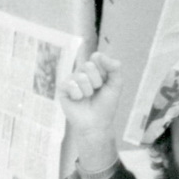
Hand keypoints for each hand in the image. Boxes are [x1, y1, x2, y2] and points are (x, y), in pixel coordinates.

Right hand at [59, 51, 124, 176]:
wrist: (96, 123)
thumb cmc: (106, 105)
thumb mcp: (115, 86)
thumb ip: (114, 69)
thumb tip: (100, 54)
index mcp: (95, 70)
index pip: (97, 57)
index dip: (103, 69)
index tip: (105, 81)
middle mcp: (82, 72)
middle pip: (88, 65)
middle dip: (97, 81)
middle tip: (97, 91)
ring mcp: (71, 79)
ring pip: (81, 77)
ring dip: (88, 91)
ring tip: (88, 97)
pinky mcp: (63, 88)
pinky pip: (70, 85)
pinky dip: (78, 95)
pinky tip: (78, 100)